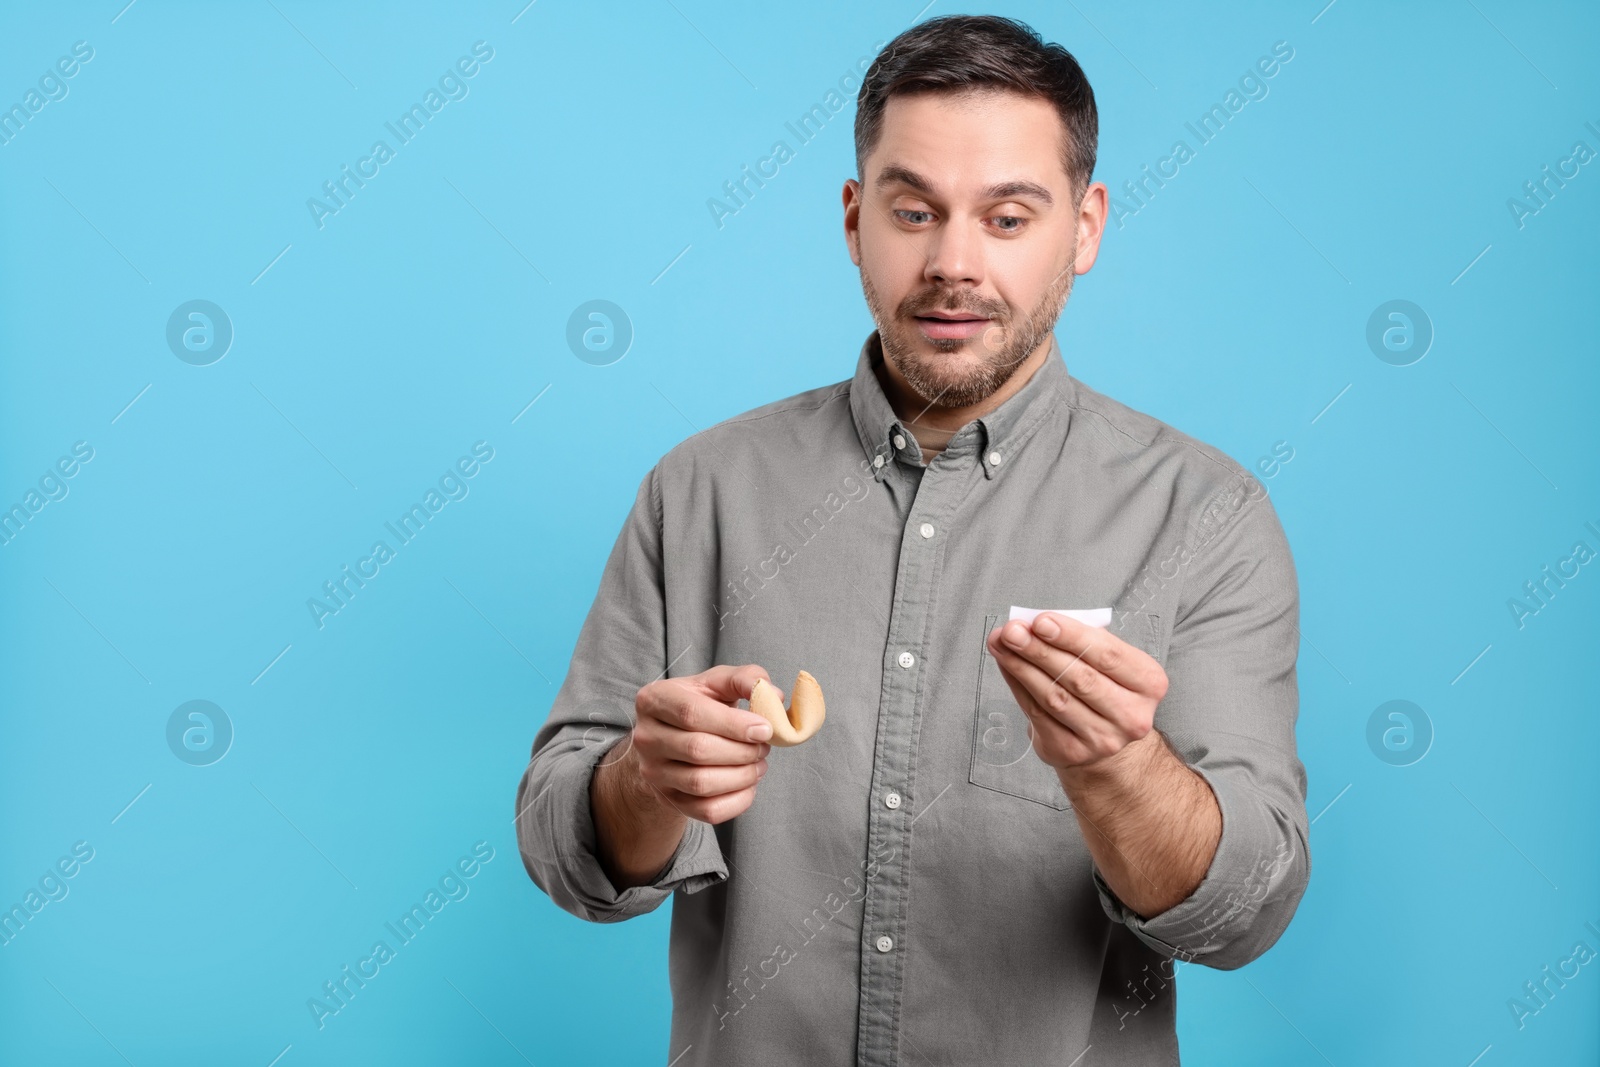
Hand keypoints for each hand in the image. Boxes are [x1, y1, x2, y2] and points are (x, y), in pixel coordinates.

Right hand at [626, 664, 775, 823]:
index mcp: (654, 700)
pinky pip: (706, 811)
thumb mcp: (718, 682)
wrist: (673, 737)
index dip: (734, 724)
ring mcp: (653, 772)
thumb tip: (772, 696)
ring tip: (758, 764)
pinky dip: (737, 801)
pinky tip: (748, 784)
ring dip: (742, 776)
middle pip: (698, 750)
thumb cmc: (701, 705)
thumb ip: (746, 679)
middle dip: (742, 751)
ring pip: (702, 783)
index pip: (691, 713)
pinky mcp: (667, 799)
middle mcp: (646, 737)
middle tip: (764, 746)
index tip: (765, 729)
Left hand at [985, 612, 1168, 771]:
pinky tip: (1006, 665)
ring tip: (1002, 643)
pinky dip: (1017, 685)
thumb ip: (1081, 640)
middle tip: (1012, 631)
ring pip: (1055, 697)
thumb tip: (1032, 623)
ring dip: (1022, 667)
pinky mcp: (1072, 752)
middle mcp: (1131, 716)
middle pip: (1079, 678)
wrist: (1107, 741)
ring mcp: (1103, 739)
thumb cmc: (1105, 687)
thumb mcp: (1109, 660)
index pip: (1108, 655)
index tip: (1040, 620)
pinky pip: (1037, 714)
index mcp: (1149, 683)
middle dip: (1040, 650)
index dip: (1071, 636)